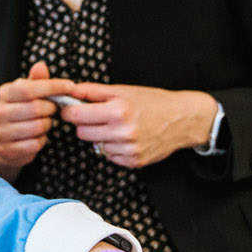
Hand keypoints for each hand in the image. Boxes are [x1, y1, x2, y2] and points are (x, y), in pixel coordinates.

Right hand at [0, 62, 75, 179]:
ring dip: (47, 125)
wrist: (4, 142)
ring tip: (46, 122)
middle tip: (54, 109)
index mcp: (3, 94)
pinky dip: (41, 141)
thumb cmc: (21, 112)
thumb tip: (41, 65)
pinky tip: (38, 137)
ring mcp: (0, 133)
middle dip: (51, 108)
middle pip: (34, 108)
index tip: (70, 87)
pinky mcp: (6, 150)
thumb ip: (36, 81)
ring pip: (36, 127)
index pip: (28, 88)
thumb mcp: (27, 94)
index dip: (52, 87)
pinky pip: (34, 145)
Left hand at [57, 85, 216, 168]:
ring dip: (101, 136)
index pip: (76, 116)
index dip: (69, 111)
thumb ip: (93, 91)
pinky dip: (114, 147)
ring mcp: (129, 149)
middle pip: (82, 133)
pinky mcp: (135, 162)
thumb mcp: (124, 90)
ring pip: (96, 145)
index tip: (70, 109)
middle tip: (98, 116)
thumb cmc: (153, 102)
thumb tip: (69, 90)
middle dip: (85, 124)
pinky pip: (110, 156)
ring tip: (118, 126)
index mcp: (118, 110)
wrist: (182, 119)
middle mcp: (123, 132)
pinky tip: (126, 137)